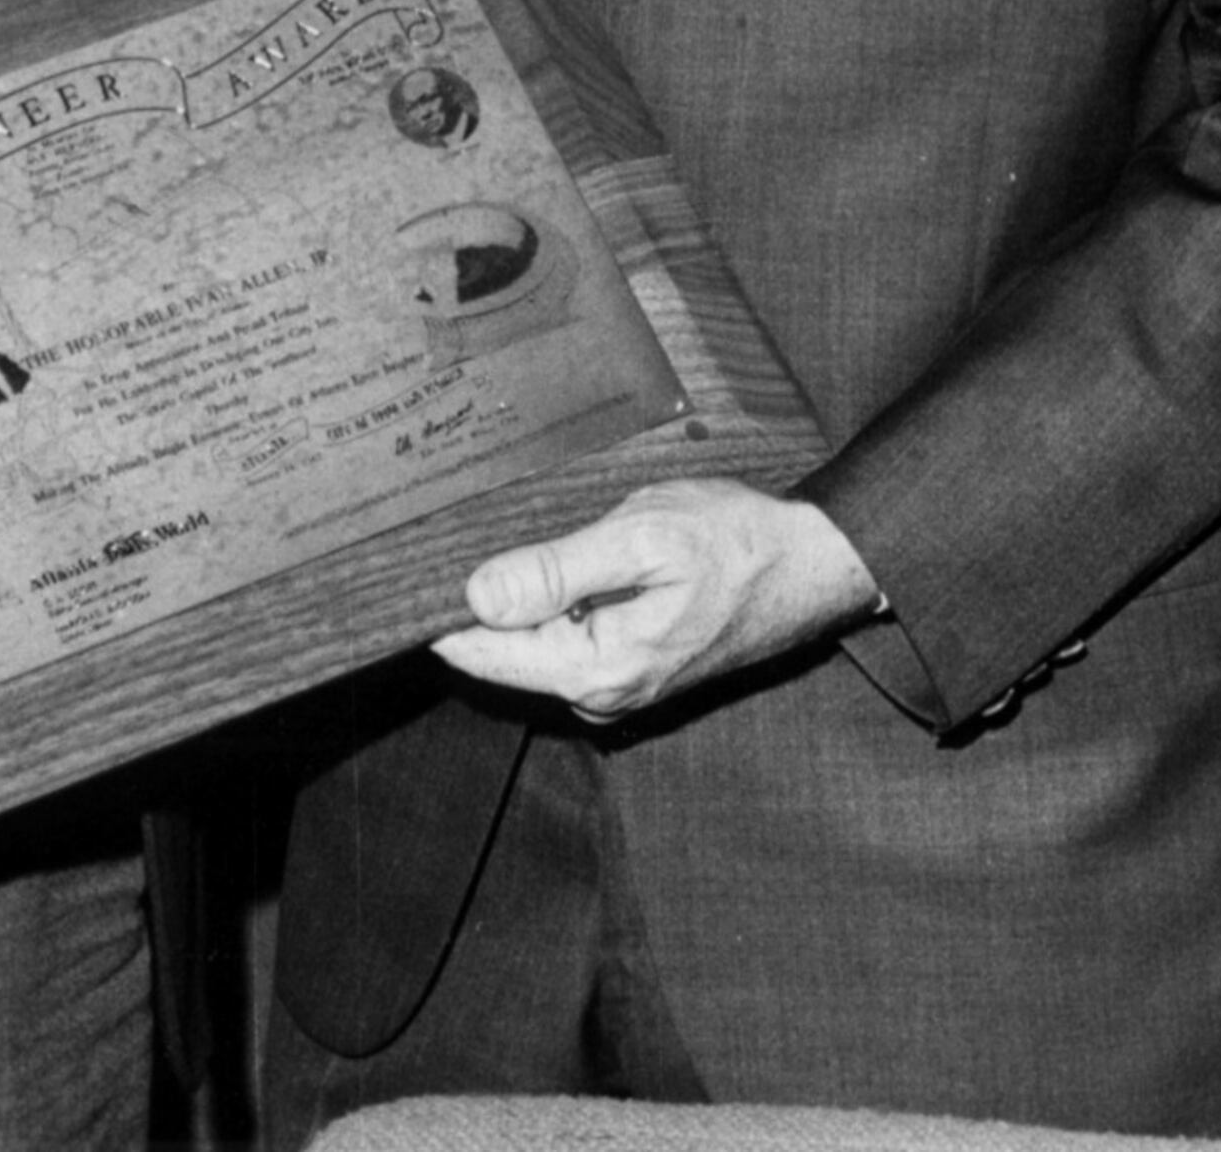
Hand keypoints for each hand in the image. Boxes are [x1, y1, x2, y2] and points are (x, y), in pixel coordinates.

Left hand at [431, 477, 878, 722]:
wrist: (812, 565)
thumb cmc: (738, 543)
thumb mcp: (644, 537)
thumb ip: (558, 570)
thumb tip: (476, 596)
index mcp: (598, 670)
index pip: (483, 652)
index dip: (439, 608)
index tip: (408, 564)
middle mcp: (600, 694)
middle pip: (501, 649)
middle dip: (479, 595)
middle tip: (457, 526)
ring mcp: (616, 686)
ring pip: (532, 641)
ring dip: (520, 594)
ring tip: (517, 530)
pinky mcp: (629, 666)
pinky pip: (565, 637)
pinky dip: (553, 599)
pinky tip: (563, 556)